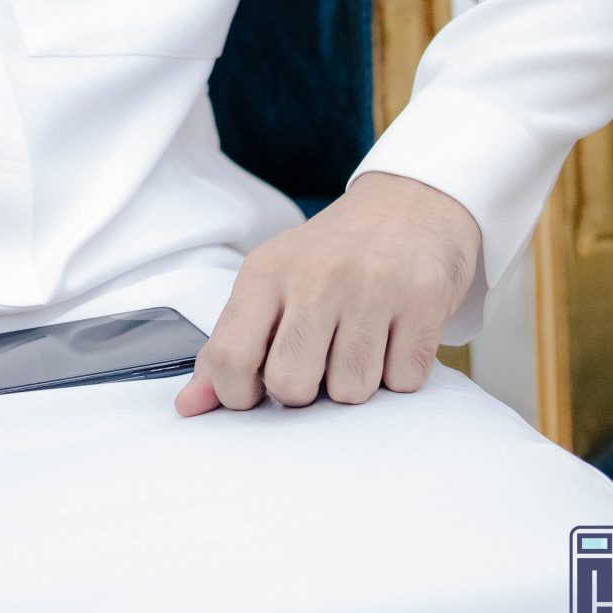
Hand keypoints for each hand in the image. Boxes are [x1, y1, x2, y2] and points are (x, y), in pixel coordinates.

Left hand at [175, 170, 480, 416]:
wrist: (410, 204)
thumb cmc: (330, 256)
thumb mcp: (271, 283)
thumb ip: (229, 346)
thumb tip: (189, 408)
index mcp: (266, 269)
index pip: (230, 357)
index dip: (239, 394)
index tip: (257, 387)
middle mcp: (317, 274)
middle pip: (292, 385)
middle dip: (304, 391)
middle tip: (315, 361)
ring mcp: (373, 286)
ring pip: (351, 393)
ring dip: (354, 382)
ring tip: (357, 341)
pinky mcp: (423, 299)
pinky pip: (403, 383)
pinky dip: (398, 373)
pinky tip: (394, 335)